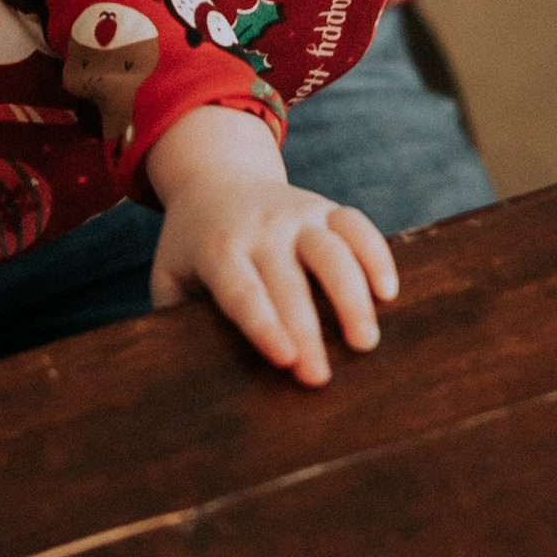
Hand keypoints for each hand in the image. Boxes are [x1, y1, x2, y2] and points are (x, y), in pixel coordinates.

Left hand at [147, 104, 399, 386]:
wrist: (214, 178)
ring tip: (365, 342)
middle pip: (290, 281)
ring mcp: (297, 214)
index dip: (264, 325)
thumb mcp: (169, 274)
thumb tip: (181, 378)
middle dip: (307, 330)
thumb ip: (172, 318)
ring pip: (332, 250)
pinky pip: (358, 225)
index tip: (285, 360)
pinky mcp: (326, 208)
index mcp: (218, 249)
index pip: (242, 291)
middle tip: (321, 379)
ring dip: (351, 296)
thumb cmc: (192, 247)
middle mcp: (260, 228)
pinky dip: (377, 255)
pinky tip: (387, 293)